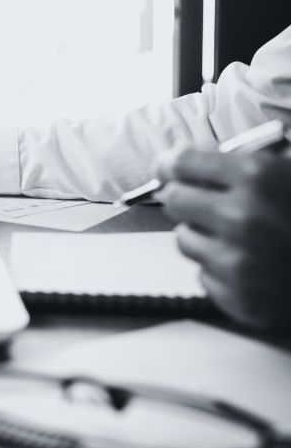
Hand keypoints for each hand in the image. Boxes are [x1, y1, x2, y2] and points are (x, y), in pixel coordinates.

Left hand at [155, 149, 290, 330]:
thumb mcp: (288, 175)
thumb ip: (243, 162)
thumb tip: (187, 153)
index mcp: (258, 176)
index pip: (181, 162)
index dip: (172, 164)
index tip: (168, 168)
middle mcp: (242, 216)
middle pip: (174, 199)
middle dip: (187, 198)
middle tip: (203, 203)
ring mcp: (238, 258)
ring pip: (184, 238)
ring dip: (203, 236)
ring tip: (238, 238)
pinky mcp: (237, 294)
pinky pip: (203, 273)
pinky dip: (219, 269)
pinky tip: (249, 265)